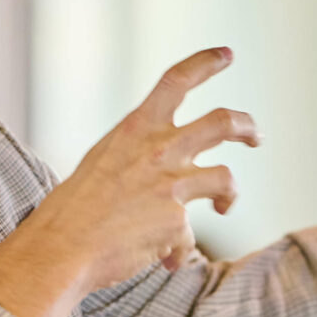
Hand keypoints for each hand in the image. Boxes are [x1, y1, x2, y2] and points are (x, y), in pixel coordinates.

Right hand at [0, 47, 258, 316]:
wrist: (61, 248)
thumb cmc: (74, 209)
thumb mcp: (103, 159)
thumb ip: (137, 153)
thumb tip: (164, 165)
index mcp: (136, 128)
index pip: (176, 81)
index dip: (205, 63)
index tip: (226, 54)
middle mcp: (160, 149)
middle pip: (222, 122)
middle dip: (246, 126)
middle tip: (255, 136)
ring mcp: (172, 185)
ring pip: (227, 178)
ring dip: (230, 194)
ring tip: (224, 205)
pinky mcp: (178, 223)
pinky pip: (190, 236)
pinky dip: (178, 250)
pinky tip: (164, 261)